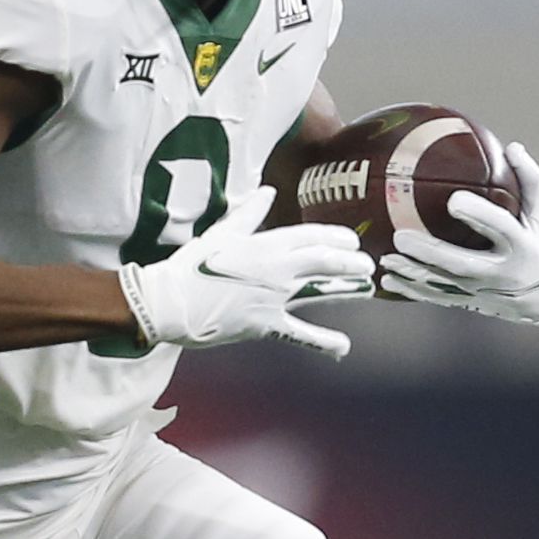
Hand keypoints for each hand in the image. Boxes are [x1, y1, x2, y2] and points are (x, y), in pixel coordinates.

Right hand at [117, 185, 372, 357]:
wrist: (172, 303)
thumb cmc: (192, 265)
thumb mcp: (220, 232)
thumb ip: (248, 213)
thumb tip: (266, 191)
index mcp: (267, 245)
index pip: (312, 237)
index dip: (336, 238)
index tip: (351, 241)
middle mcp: (278, 270)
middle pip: (324, 262)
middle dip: (349, 261)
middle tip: (366, 264)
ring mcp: (275, 298)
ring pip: (320, 290)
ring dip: (346, 288)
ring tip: (366, 287)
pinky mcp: (266, 324)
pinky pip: (299, 333)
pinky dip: (322, 341)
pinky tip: (343, 347)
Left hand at [382, 142, 538, 327]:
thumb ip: (530, 182)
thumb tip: (513, 148)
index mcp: (523, 247)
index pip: (500, 228)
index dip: (478, 215)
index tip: (454, 200)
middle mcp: (502, 273)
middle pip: (462, 264)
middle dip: (430, 253)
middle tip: (401, 238)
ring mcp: (484, 292)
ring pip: (443, 285)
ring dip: (413, 273)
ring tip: (386, 259)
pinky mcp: (471, 303)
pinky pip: (437, 297)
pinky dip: (412, 289)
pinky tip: (387, 280)